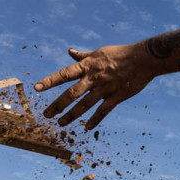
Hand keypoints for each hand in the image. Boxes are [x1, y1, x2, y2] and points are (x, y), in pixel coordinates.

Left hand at [34, 43, 153, 128]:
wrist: (143, 59)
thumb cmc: (120, 53)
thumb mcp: (99, 52)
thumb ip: (83, 56)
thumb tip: (69, 51)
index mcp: (88, 66)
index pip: (64, 74)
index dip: (50, 81)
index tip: (36, 88)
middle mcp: (94, 78)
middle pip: (71, 94)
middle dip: (57, 105)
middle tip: (46, 115)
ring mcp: (105, 89)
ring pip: (85, 105)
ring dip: (71, 116)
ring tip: (60, 124)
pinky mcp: (117, 97)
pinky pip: (103, 111)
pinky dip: (94, 120)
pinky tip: (86, 128)